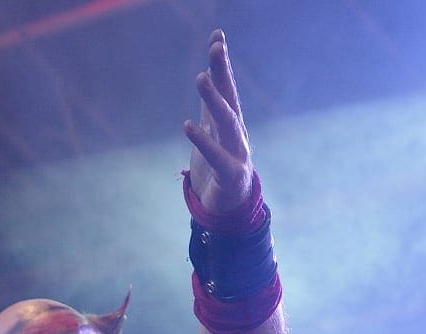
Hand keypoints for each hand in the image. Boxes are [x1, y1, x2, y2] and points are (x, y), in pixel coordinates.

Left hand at [184, 30, 252, 211]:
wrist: (230, 207)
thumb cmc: (219, 166)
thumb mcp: (212, 131)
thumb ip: (210, 105)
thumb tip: (207, 75)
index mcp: (230, 121)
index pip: (226, 87)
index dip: (221, 63)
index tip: (216, 35)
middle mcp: (236, 132)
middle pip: (230, 97)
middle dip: (223, 72)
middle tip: (216, 47)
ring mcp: (237, 152)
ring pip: (227, 121)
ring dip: (214, 99)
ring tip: (201, 78)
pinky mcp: (229, 173)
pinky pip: (215, 155)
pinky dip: (203, 140)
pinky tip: (188, 125)